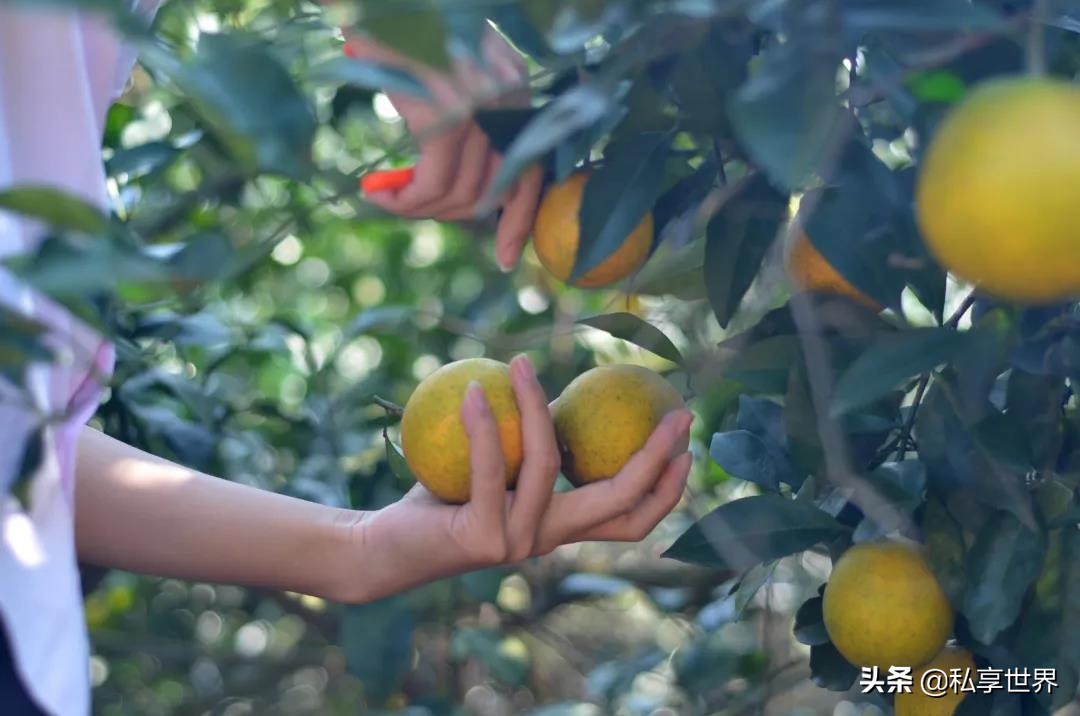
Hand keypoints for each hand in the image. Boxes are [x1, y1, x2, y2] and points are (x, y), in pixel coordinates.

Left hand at [342, 355, 693, 602]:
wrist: (385, 545)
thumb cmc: (440, 497)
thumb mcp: (495, 464)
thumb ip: (528, 438)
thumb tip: (555, 381)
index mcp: (560, 526)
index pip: (631, 516)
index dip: (667, 485)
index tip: (686, 439)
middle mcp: (548, 540)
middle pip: (620, 503)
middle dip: (655, 457)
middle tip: (675, 411)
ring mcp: (518, 543)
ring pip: (548, 465)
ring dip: (537, 406)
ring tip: (526, 363)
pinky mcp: (482, 537)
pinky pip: (490, 466)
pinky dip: (484, 423)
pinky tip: (474, 389)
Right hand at [346, 29, 543, 269]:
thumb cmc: (411, 26)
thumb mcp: (452, 68)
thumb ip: (470, 118)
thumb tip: (458, 183)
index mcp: (515, 92)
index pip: (532, 173)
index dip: (520, 223)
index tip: (510, 258)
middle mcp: (506, 104)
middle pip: (491, 195)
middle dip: (448, 214)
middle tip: (410, 206)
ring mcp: (478, 111)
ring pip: (458, 196)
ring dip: (419, 209)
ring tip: (388, 198)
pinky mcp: (444, 116)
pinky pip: (430, 184)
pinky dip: (404, 200)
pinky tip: (381, 193)